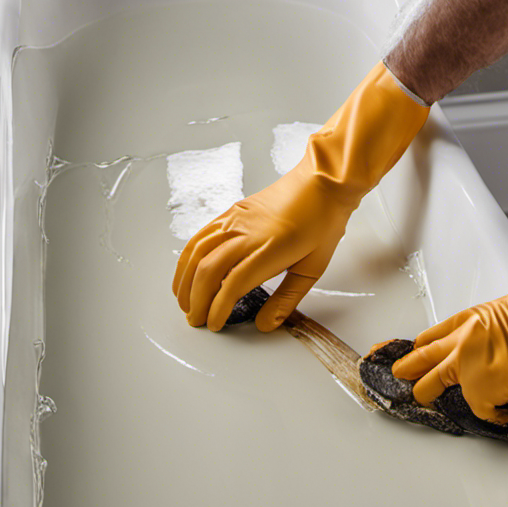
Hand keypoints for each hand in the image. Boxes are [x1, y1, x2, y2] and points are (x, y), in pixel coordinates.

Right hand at [173, 161, 353, 331]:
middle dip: (196, 300)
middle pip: (208, 270)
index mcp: (271, 249)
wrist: (322, 182)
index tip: (214, 324)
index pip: (233, 284)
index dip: (218, 308)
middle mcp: (247, 233)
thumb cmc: (322, 221)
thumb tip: (266, 324)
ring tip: (185, 301)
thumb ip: (287, 298)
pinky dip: (188, 257)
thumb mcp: (313, 267)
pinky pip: (201, 236)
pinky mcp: (231, 212)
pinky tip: (188, 272)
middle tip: (196, 319)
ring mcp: (235, 220)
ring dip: (185, 280)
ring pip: (197, 252)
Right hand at [391, 285, 507, 452]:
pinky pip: (452, 321)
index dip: (491, 412)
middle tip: (409, 388)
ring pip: (437, 344)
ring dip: (420, 356)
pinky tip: (430, 337)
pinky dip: (438, 331)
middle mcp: (472, 347)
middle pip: (439, 371)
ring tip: (404, 363)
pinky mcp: (487, 310)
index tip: (505, 413)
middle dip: (425, 384)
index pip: (475, 402)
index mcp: (482, 372)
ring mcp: (477, 326)